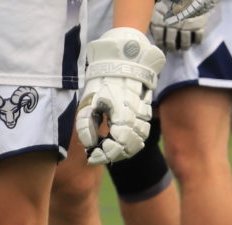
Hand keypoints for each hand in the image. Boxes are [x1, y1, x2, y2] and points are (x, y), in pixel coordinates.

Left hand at [77, 27, 165, 165]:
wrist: (121, 62)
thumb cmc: (102, 81)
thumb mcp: (88, 101)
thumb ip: (86, 125)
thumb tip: (90, 145)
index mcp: (122, 111)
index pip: (119, 143)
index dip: (106, 153)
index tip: (93, 155)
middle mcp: (136, 114)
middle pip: (130, 146)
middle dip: (113, 154)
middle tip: (99, 153)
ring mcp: (143, 113)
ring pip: (140, 141)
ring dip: (124, 149)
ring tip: (109, 148)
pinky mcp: (146, 111)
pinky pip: (144, 133)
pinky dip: (133, 142)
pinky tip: (119, 141)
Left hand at [150, 0, 218, 50]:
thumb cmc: (172, 0)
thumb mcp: (159, 8)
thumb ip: (156, 21)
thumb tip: (156, 37)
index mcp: (160, 20)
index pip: (159, 39)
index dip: (161, 45)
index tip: (163, 46)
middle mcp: (172, 24)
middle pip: (171, 43)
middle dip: (172, 48)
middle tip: (174, 48)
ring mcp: (186, 25)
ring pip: (185, 44)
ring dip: (184, 47)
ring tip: (184, 46)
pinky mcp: (199, 24)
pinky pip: (198, 38)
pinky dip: (197, 41)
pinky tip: (195, 40)